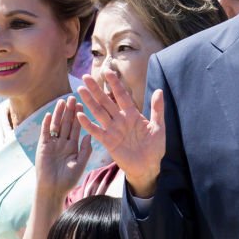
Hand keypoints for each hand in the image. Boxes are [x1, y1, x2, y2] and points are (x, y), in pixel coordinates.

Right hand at [36, 96, 92, 196]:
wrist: (53, 189)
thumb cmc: (68, 180)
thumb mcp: (80, 163)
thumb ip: (85, 149)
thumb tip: (90, 134)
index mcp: (73, 146)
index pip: (77, 128)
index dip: (79, 116)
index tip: (82, 104)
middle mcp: (63, 143)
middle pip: (67, 123)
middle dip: (69, 111)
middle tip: (72, 97)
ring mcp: (52, 144)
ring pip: (56, 125)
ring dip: (58, 114)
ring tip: (61, 102)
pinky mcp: (43, 147)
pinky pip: (45, 133)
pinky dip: (46, 125)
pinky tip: (48, 115)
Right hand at [75, 72, 165, 196]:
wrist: (148, 166)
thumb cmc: (155, 147)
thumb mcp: (158, 127)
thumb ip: (157, 109)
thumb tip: (159, 90)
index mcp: (132, 114)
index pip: (122, 96)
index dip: (115, 84)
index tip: (108, 71)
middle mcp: (120, 120)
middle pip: (106, 101)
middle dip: (97, 89)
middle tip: (86, 77)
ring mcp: (113, 130)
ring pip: (99, 113)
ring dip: (90, 102)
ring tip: (80, 90)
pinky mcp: (108, 142)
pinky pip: (96, 131)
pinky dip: (88, 124)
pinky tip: (79, 115)